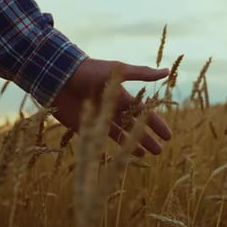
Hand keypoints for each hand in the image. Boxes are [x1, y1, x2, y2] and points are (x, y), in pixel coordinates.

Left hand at [51, 58, 171, 156]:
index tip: (168, 136)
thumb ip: (141, 74)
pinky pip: (100, 139)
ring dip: (132, 144)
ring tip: (146, 155)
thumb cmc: (89, 71)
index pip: (143, 113)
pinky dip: (111, 147)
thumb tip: (166, 72)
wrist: (59, 76)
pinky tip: (120, 155)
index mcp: (121, 96)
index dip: (156, 124)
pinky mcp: (84, 126)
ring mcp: (98, 118)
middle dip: (147, 138)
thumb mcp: (118, 71)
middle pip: (134, 126)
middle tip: (159, 151)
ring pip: (120, 134)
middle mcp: (111, 108)